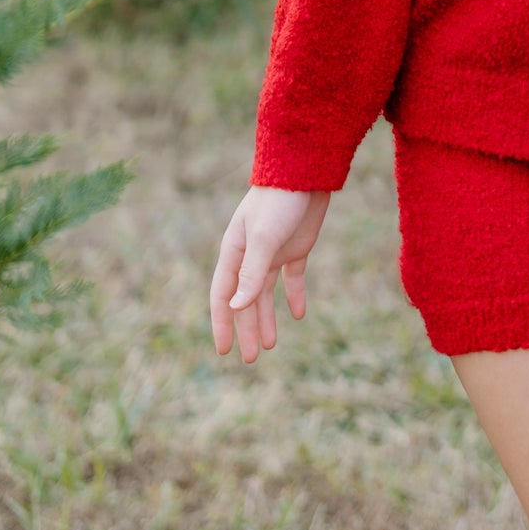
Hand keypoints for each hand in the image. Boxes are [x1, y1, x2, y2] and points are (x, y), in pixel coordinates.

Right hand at [210, 186, 331, 361]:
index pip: (223, 295)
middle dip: (246, 328)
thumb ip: (251, 273)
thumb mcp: (263, 239)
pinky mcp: (296, 247)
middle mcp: (250, 255)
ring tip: (269, 345)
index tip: (224, 350)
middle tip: (250, 358)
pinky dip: (294, 295)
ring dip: (267, 318)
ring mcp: (273, 252)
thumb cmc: (279, 201)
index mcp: (235, 252)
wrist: (306, 171)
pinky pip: (293, 278)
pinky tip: (299, 314)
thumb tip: (235, 308)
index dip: (222, 323)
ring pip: (265, 293)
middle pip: (245, 300)